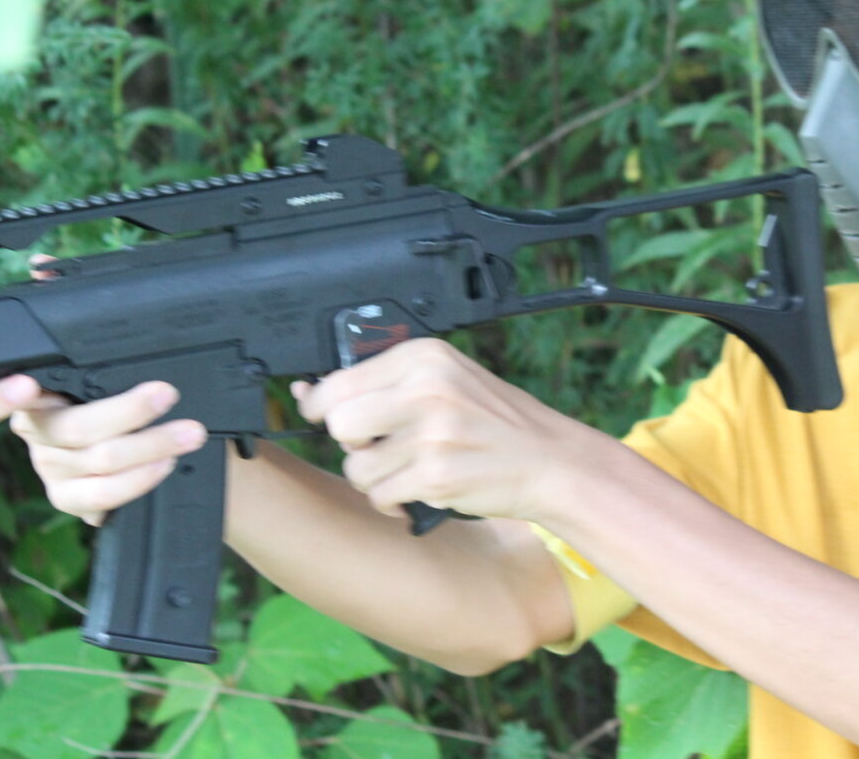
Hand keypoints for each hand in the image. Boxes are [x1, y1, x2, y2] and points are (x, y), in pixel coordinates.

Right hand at [0, 255, 207, 525]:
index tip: (25, 384)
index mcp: (31, 395)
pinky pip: (102, 499)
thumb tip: (44, 268)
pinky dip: (138, 481)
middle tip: (166, 394)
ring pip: (95, 464)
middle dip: (125, 411)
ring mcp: (54, 470)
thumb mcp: (98, 345)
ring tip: (189, 432)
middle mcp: (37, 434)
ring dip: (149, 446)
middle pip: (69, 429)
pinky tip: (164, 464)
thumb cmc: (114, 383)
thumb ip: (70, 306)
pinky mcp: (75, 500)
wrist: (146, 437)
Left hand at [295, 337, 598, 524]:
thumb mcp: (448, 379)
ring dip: (376, 478)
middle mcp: (427, 388)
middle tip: (381, 445)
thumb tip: (307, 393)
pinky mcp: (437, 476)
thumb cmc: (495, 422)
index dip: (322, 405)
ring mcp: (433, 433)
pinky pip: (382, 495)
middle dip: (352, 443)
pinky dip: (395, 501)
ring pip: (357, 467)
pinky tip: (423, 488)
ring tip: (410, 469)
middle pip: (339, 423)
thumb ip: (385, 383)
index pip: (339, 380)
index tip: (328, 415)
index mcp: (425, 356)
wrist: (550, 461)